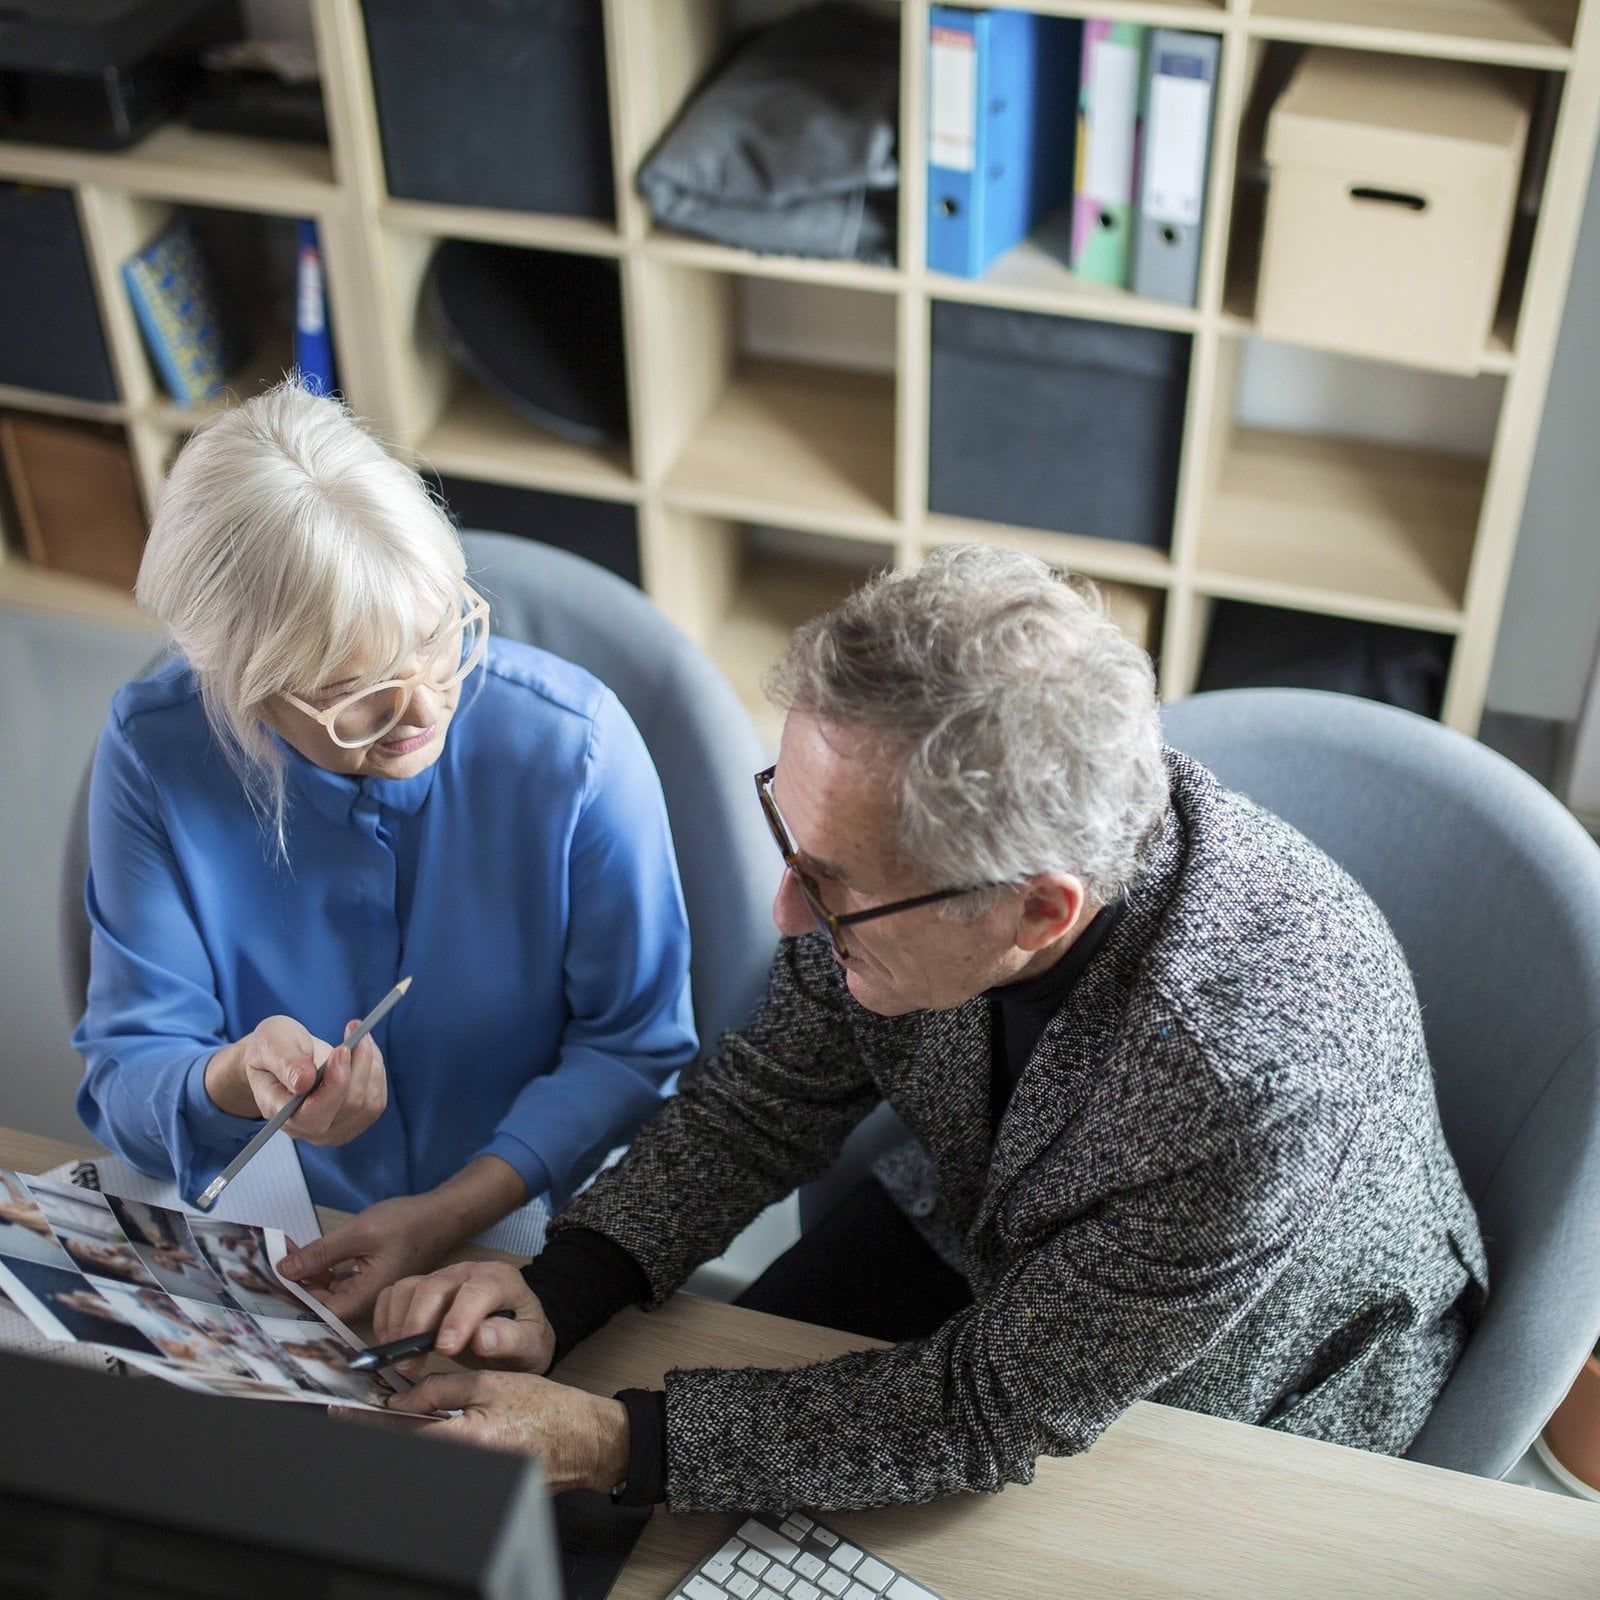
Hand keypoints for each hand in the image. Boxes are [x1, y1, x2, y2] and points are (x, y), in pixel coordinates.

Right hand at [205, 1015, 386, 1146]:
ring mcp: (332, 1130)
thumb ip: (284, 1062)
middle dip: (359, 1065)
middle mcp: (306, 1130)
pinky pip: (377, 1102)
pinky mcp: (353, 1122)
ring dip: (370, 1065)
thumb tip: (304, 1081)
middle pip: (349, 1107)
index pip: (313, 1115)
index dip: (335, 1084)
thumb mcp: (270, 1043)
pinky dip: (376, 1072)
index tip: (342, 1049)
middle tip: (356, 1029)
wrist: (283, 1057)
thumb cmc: (273, 1048)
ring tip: (359, 1036)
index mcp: (279, 1112)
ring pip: (368, 1104)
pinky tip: (364, 1052)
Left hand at [276, 1192, 459, 1321]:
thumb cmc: (406, 1224)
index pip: (319, 1310)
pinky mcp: (371, 1276)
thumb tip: (284, 1270)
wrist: (442, 1214)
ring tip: (287, 1252)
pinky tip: (311, 1252)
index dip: (293, 1295)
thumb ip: (321, 1253)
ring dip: (309, 1273)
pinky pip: (341, 1279)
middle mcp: (365, 1300)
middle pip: (322, 1301)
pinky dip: (324, 1267)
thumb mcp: (359, 1233)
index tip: (271, 1275)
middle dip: (297, 1281)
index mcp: (364, 1297)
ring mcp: (369, 1288)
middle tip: (276, 1256)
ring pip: (330, 1289)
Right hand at [371, 1260, 554, 1376]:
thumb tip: (481, 1338)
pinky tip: (391, 1346)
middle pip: (435, 1287)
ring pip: (410, 1288)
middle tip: (411, 1364)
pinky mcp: (423, 1287)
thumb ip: (512, 1340)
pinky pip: (395, 1294)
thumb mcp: (530, 1345)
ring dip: (399, 1324)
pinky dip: (386, 1319)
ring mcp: (443, 1277)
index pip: (478, 1291)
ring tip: (402, 1359)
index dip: (459, 1318)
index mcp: (501, 1280)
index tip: (445, 1349)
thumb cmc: (523, 1338)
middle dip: (419, 1324)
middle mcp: (469, 1272)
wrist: (516, 1331)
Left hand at [385, 1370, 629, 1493]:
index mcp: (467, 1438)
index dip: (371, 1421)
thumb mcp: (489, 1382)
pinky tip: (425, 1429)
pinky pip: (442, 1462)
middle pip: (409, 1449)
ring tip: (397, 1417)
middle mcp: (465, 1465)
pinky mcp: (476, 1481)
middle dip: (385, 1430)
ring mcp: (471, 1478)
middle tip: (365, 1411)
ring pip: (424, 1456)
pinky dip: (427, 1445)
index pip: (404, 1433)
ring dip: (407, 1437)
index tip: (345, 1412)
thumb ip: (440, 1388)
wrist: (578, 1438)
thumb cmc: (543, 1407)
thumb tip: (401, 1400)